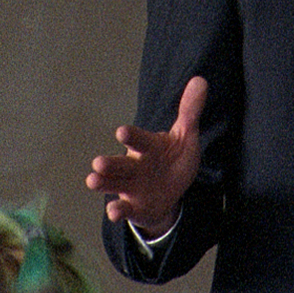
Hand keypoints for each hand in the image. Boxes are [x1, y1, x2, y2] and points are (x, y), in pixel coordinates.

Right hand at [86, 76, 206, 234]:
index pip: (139, 140)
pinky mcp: (132, 206)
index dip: (132, 136)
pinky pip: (123, 209)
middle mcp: (134, 165)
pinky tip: (114, 212)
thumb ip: (189, 111)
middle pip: (120, 163)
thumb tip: (200, 80)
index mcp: (147, 147)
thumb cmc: (173, 160)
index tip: (122, 132)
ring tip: (93, 180)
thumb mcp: (185, 137)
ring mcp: (130, 186)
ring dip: (104, 183)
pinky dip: (117, 211)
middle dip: (110, 163)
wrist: (170, 193)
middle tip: (98, 162)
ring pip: (114, 183)